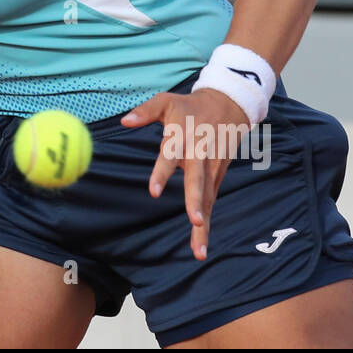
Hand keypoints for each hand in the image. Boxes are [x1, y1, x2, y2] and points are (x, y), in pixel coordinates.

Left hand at [121, 87, 251, 259]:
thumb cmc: (189, 107)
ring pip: (207, 198)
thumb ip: (145, 111)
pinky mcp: (217, 177)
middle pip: (198, 181)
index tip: (153, 192)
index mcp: (183, 137)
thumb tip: (124, 121)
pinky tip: (200, 246)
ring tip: (199, 251)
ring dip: (204, 224)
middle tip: (195, 220)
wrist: (228, 105)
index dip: (162, 172)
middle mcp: (199, 155)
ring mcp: (211, 168)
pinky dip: (207, 224)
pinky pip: (211, 202)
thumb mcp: (167, 101)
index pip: (170, 156)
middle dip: (196, 201)